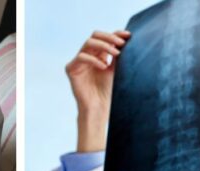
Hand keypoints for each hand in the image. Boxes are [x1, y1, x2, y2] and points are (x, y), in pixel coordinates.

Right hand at [65, 30, 129, 151]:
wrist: (99, 106)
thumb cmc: (108, 90)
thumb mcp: (117, 67)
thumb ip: (117, 52)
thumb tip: (126, 36)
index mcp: (97, 53)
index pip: (105, 37)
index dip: (115, 34)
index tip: (128, 36)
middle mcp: (87, 55)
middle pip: (95, 35)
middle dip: (109, 37)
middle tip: (121, 43)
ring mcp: (78, 61)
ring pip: (88, 43)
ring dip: (104, 46)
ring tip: (116, 54)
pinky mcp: (71, 69)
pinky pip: (81, 57)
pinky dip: (94, 60)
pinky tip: (104, 66)